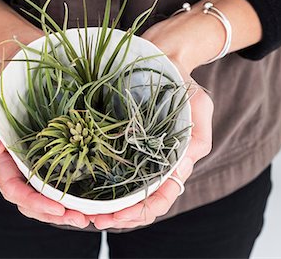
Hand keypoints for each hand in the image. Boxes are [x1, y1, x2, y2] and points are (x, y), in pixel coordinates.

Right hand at [0, 65, 90, 228]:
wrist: (30, 62)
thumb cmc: (10, 74)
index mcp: (5, 151)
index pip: (11, 185)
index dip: (30, 200)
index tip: (55, 207)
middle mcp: (23, 159)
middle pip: (31, 198)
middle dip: (52, 214)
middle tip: (81, 219)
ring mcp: (41, 157)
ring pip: (48, 194)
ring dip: (66, 210)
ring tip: (90, 218)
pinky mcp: (59, 150)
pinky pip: (64, 177)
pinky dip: (76, 192)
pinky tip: (94, 199)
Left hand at [90, 0, 218, 229]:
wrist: (161, 60)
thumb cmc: (182, 83)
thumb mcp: (198, 105)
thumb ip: (197, 136)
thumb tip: (184, 165)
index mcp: (175, 161)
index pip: (162, 197)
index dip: (142, 211)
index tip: (118, 215)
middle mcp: (154, 163)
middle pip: (139, 202)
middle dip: (119, 216)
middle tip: (95, 219)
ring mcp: (135, 155)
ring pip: (122, 192)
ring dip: (106, 207)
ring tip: (84, 213)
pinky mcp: (119, 143)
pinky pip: (108, 169)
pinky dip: (97, 185)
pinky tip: (82, 189)